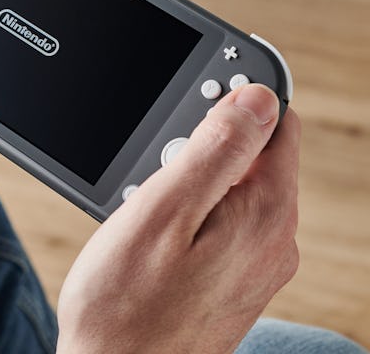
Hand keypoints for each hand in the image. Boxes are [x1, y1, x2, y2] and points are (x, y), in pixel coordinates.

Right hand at [57, 84, 300, 353]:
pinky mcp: (237, 278)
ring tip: (147, 204)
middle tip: (153, 169)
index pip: (276, 121)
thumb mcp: (162, 211)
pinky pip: (224, 220)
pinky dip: (191, 211)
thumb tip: (259, 97)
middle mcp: (275, 238)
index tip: (189, 100)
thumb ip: (215, 151)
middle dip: (202, 143)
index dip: (233, 97)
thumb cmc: (125, 304)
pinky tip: (155, 232)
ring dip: (190, 179)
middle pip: (254, 153)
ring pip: (234, 186)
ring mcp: (258, 261)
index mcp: (265, 213)